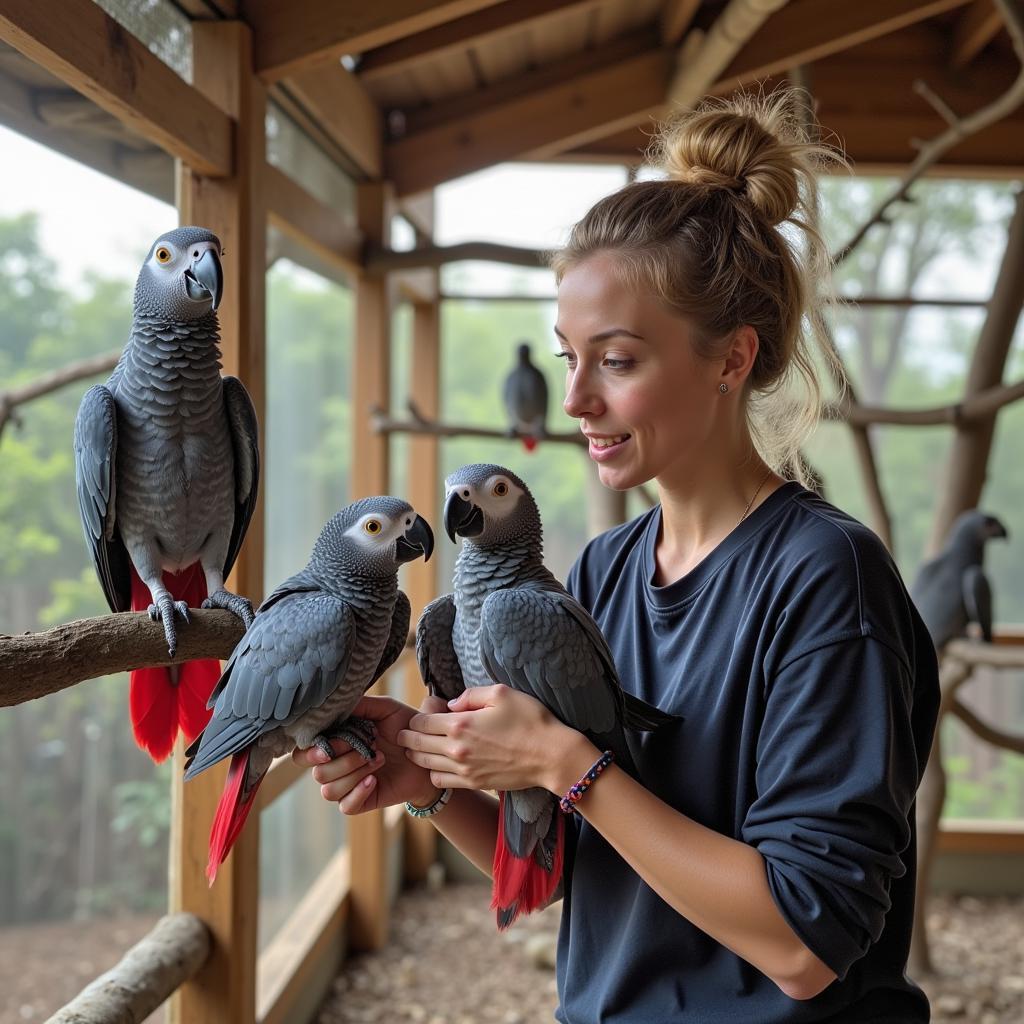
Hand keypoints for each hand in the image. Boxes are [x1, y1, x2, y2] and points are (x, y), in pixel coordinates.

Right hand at [292, 694, 446, 814]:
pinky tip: (374, 779)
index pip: (304, 754)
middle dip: (341, 761)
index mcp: (335, 744)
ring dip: (354, 774)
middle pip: (317, 772)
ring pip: (329, 790)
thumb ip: (362, 705)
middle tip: (367, 748)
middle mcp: (336, 766)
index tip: (333, 744)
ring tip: (379, 759)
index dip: (313, 751)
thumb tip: (337, 703)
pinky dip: (358, 792)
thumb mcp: (386, 710)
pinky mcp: (361, 802)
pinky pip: (346, 806)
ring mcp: (347, 785)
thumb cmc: (404, 729)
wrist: (428, 754)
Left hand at [398, 684, 590, 793]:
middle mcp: (456, 749)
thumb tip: (451, 705)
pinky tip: (439, 764)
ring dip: (417, 755)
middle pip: (417, 744)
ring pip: (425, 764)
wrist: (551, 756)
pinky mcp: (473, 783)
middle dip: (408, 737)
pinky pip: (441, 781)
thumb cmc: (530, 720)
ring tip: (416, 748)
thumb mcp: (501, 693)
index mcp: (460, 724)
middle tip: (404, 733)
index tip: (418, 715)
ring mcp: (464, 770)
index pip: (421, 722)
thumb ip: (470, 695)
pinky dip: (433, 772)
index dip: (415, 718)